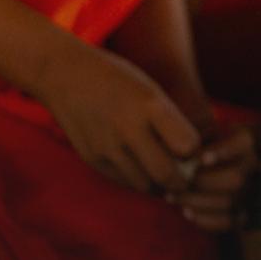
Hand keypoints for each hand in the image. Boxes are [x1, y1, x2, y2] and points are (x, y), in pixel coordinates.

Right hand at [38, 49, 201, 193]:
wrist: (65, 74)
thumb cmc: (120, 80)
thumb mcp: (152, 91)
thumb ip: (171, 122)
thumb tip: (195, 157)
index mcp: (150, 105)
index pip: (188, 146)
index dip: (195, 151)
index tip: (192, 148)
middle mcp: (127, 128)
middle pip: (167, 174)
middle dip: (182, 180)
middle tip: (185, 176)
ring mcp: (106, 146)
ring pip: (145, 185)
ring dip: (158, 185)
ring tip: (163, 172)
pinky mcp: (91, 158)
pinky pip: (123, 182)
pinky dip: (137, 180)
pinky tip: (140, 168)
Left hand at [166, 125, 255, 232]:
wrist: (189, 164)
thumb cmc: (187, 143)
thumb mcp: (189, 132)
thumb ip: (188, 136)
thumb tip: (185, 155)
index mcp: (243, 141)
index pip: (242, 144)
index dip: (223, 152)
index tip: (201, 159)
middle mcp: (250, 164)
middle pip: (235, 178)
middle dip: (203, 182)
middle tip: (178, 181)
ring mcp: (246, 189)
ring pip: (229, 201)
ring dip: (197, 201)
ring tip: (171, 196)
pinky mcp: (239, 211)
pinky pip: (229, 221)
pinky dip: (206, 220)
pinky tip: (186, 212)